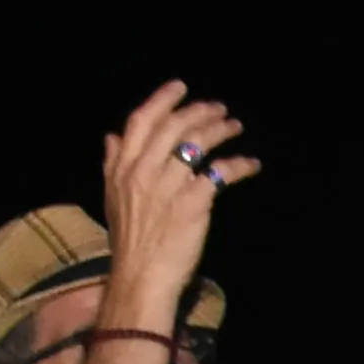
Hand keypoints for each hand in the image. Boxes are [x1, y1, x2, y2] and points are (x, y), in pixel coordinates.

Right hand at [95, 81, 255, 316]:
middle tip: (219, 109)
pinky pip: (221, 172)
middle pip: (174, 126)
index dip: (162, 99)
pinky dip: (240, 164)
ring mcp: (169, 184)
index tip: (180, 87)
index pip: (140, 121)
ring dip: (221, 129)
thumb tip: (111, 137)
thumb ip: (112, 164)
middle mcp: (143, 170)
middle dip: (199, 111)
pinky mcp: (194, 201)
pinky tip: (252, 163)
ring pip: (198, 142)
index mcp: (122, 168)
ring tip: (235, 126)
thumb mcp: (112, 198)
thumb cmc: (130, 240)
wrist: (141, 276)